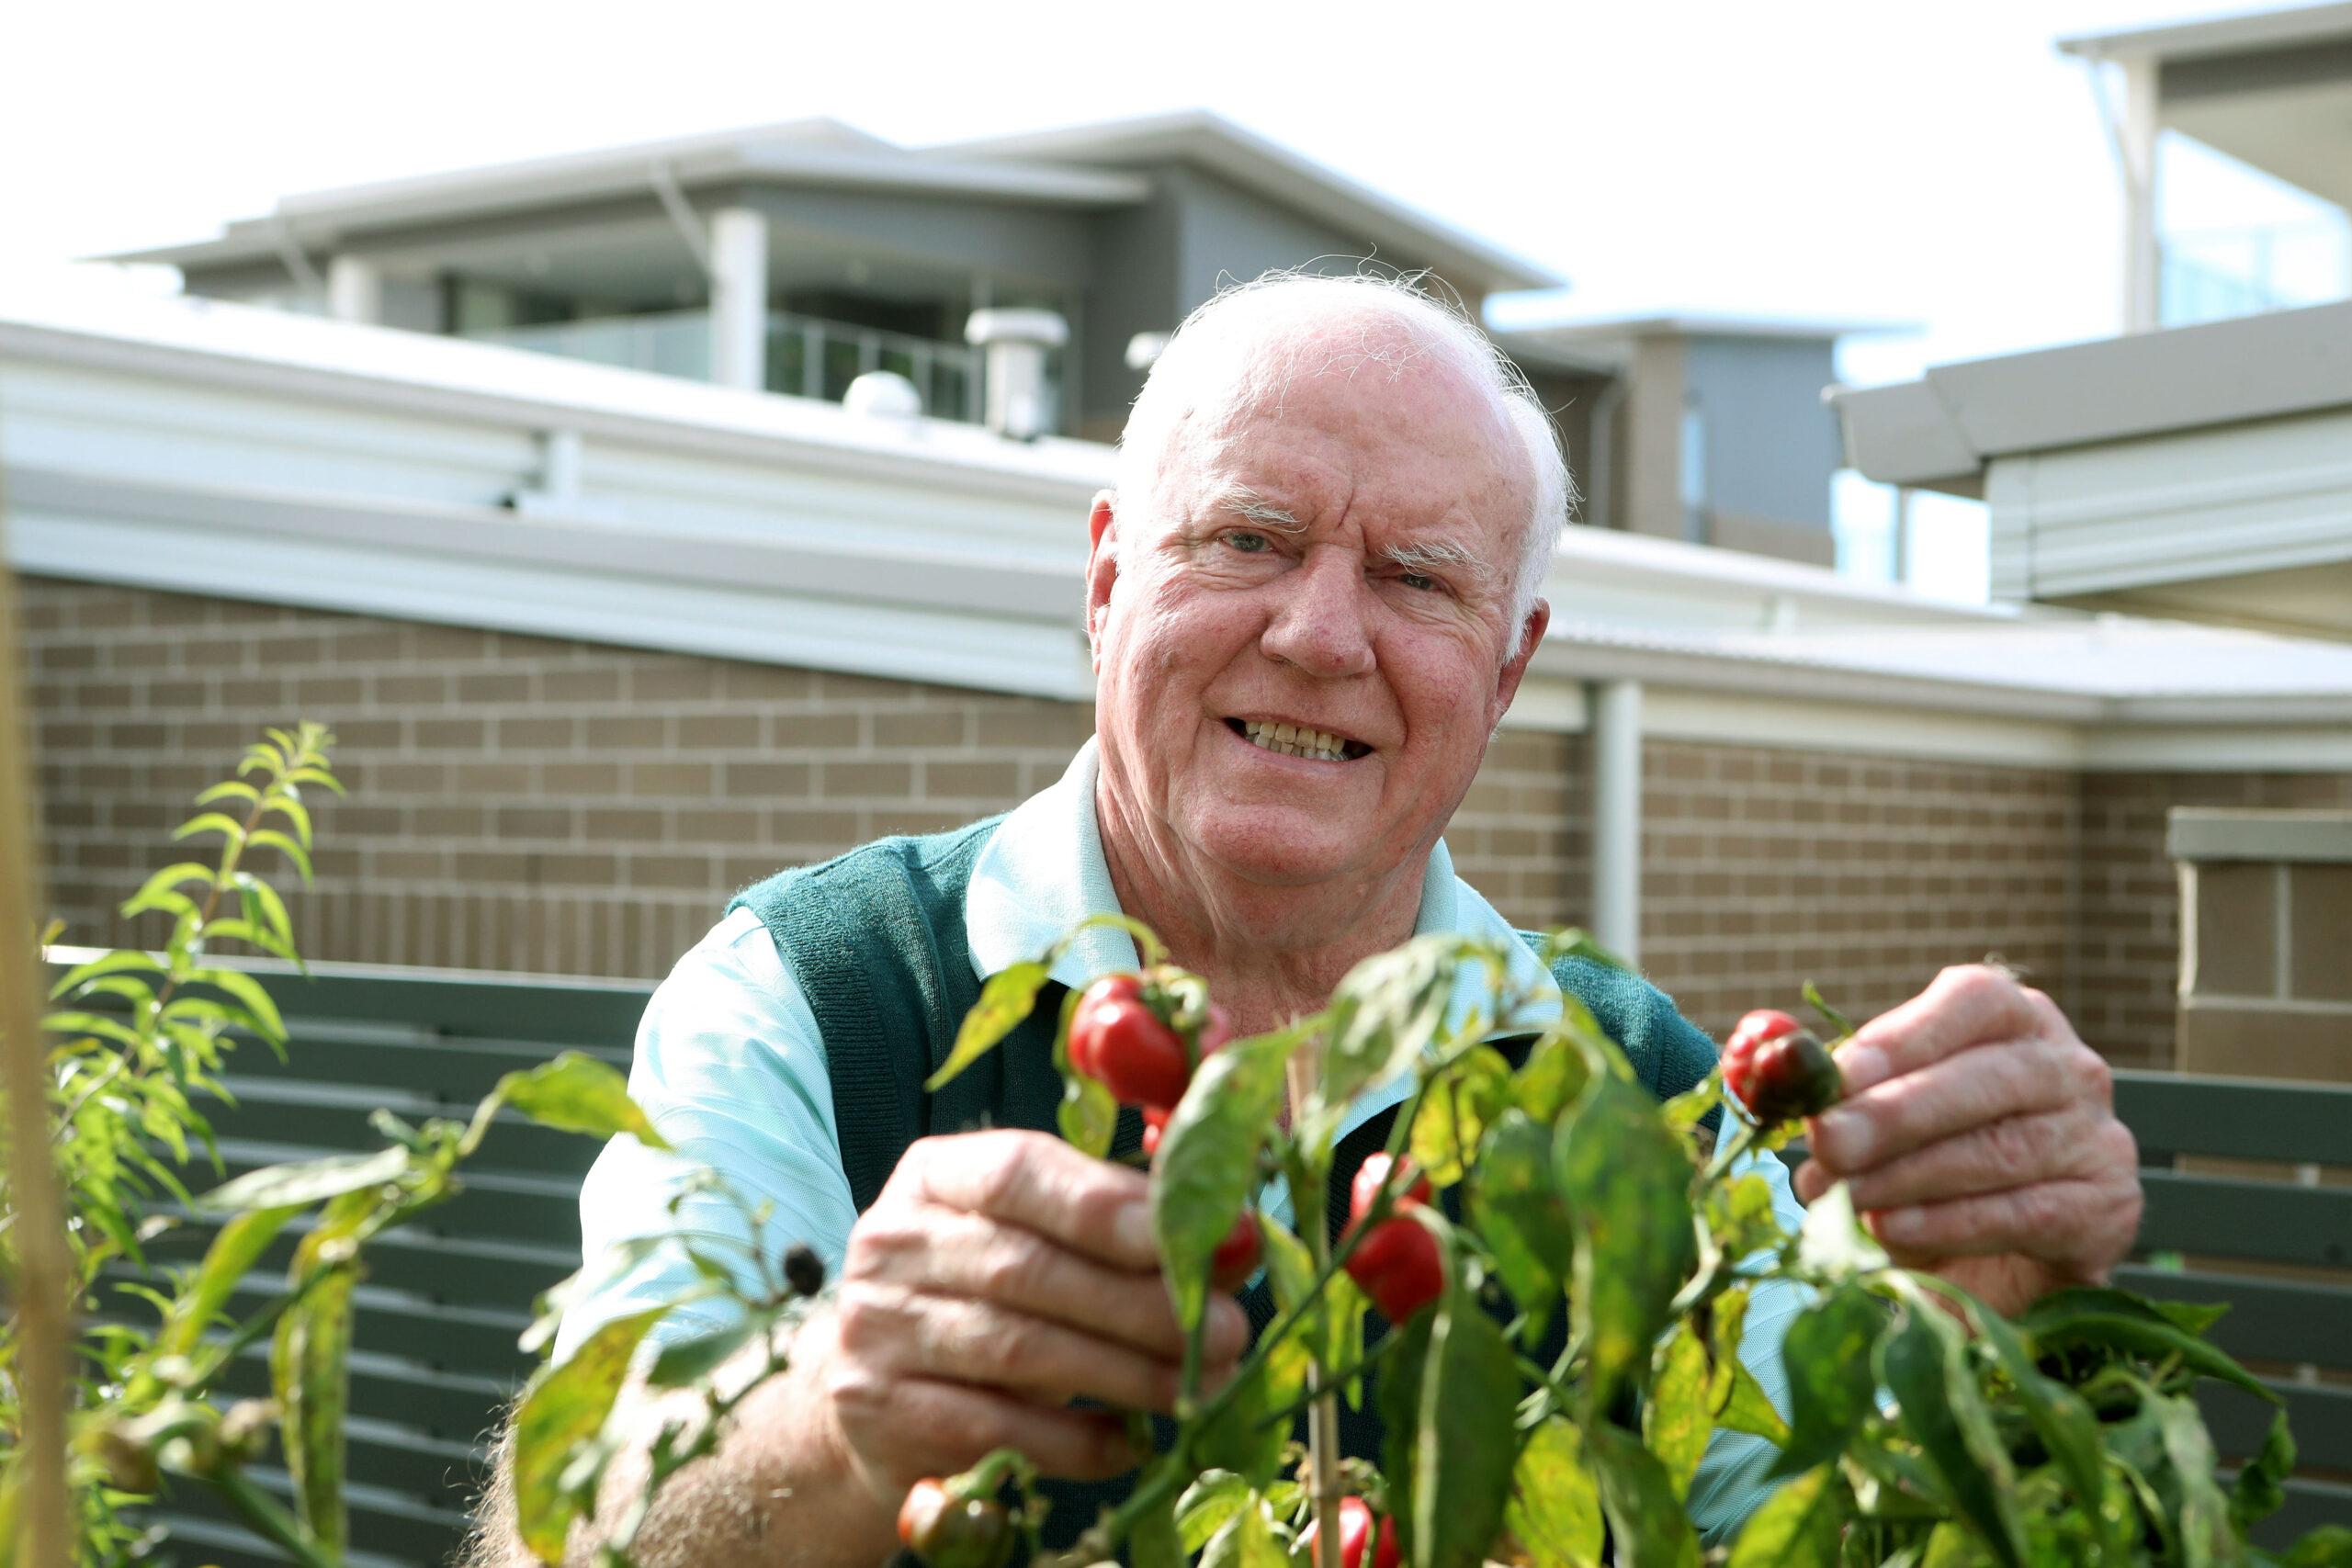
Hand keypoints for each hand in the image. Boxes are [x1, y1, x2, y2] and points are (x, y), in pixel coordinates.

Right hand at [817, 1129, 1248, 1507]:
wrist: (886, 1396)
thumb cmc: (992, 1301)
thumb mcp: (1049, 1245)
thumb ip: (1135, 1232)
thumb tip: (1238, 1239)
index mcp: (937, 1175)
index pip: (1019, 1172)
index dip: (1108, 1207)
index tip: (1190, 1239)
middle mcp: (891, 1240)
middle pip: (1027, 1268)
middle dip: (1141, 1303)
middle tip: (1227, 1332)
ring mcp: (876, 1328)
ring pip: (1018, 1349)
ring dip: (1126, 1372)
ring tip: (1200, 1388)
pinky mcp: (881, 1413)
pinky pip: (996, 1429)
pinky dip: (1077, 1440)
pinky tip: (1130, 1442)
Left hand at [1792, 965, 2142, 1317]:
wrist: (1991, 1259)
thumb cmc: (1924, 1162)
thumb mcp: (1879, 1115)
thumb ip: (1838, 1087)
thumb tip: (1772, 1063)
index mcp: (2016, 1019)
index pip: (1974, 1002)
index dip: (1904, 1037)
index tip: (1836, 1077)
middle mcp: (2070, 1067)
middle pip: (1989, 1078)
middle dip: (1896, 1113)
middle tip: (1826, 1143)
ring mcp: (2098, 1137)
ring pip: (2004, 1149)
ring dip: (1910, 1174)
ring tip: (1840, 1198)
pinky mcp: (2108, 1209)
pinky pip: (2028, 1212)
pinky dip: (1951, 1222)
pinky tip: (1891, 1229)